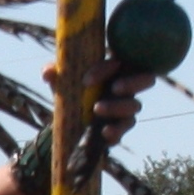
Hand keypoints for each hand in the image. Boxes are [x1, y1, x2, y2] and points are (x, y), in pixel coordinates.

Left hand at [38, 59, 153, 161]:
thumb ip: (54, 72)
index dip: (105, 69)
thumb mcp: (61, 81)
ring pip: (135, 106)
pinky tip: (104, 132)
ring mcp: (126, 108)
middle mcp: (126, 87)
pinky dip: (116, 131)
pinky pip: (124, 129)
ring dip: (119, 107)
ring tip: (97, 109)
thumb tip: (47, 72)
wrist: (66, 119)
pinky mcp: (120, 127)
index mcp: (115, 70)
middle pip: (146, 79)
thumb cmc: (70, 90)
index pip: (120, 62)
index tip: (86, 80)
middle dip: (133, 83)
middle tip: (114, 88)